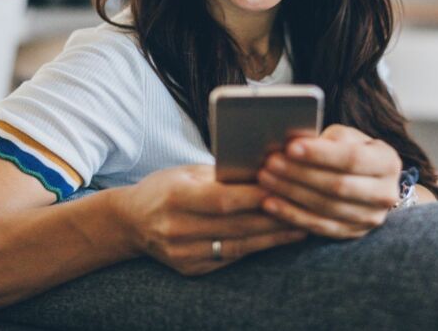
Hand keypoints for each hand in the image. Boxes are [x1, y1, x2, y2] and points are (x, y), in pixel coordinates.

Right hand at [109, 164, 306, 275]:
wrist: (130, 222)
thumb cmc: (165, 187)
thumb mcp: (187, 172)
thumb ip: (222, 174)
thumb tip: (265, 169)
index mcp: (176, 197)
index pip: (223, 199)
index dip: (256, 196)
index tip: (286, 187)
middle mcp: (177, 228)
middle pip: (236, 225)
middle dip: (275, 217)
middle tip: (307, 208)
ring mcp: (183, 253)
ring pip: (238, 245)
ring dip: (273, 237)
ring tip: (303, 225)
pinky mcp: (190, 269)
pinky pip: (230, 257)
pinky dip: (257, 247)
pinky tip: (278, 238)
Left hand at [257, 124, 401, 238]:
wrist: (367, 180)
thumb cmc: (350, 150)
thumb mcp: (345, 137)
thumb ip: (326, 139)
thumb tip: (293, 141)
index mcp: (388, 162)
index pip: (353, 159)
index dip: (320, 154)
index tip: (290, 147)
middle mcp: (385, 194)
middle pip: (338, 185)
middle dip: (300, 174)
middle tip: (270, 163)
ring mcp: (371, 218)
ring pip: (326, 207)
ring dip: (291, 193)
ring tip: (265, 179)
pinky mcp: (353, 233)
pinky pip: (319, 227)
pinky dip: (292, 215)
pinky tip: (270, 203)